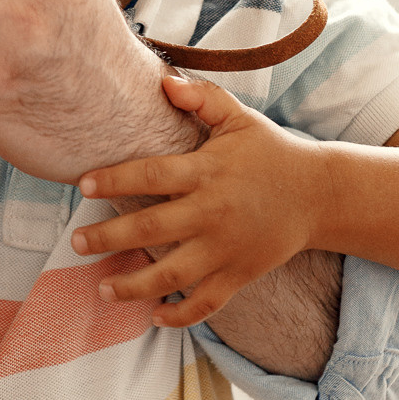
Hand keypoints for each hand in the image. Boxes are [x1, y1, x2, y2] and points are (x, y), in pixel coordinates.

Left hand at [71, 75, 325, 326]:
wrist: (320, 194)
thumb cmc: (270, 152)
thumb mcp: (239, 118)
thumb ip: (202, 98)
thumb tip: (163, 82)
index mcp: (207, 171)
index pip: (152, 174)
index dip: (114, 180)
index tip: (82, 186)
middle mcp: (213, 212)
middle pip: (152, 228)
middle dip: (108, 238)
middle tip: (77, 242)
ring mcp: (226, 248)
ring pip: (173, 275)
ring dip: (134, 285)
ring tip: (102, 288)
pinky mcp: (241, 273)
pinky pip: (207, 302)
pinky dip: (181, 316)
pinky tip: (154, 317)